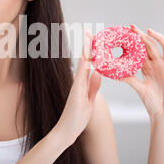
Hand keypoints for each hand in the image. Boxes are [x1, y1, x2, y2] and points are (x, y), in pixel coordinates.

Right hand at [54, 30, 101, 146]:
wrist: (66, 133)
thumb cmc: (76, 119)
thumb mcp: (89, 101)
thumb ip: (93, 87)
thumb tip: (98, 73)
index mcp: (82, 85)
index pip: (88, 64)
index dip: (92, 52)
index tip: (94, 39)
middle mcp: (77, 84)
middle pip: (84, 61)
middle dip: (87, 46)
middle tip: (89, 30)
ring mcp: (76, 88)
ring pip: (82, 66)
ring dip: (86, 52)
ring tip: (89, 37)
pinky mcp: (75, 95)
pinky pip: (81, 78)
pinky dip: (84, 67)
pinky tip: (88, 58)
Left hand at [120, 25, 163, 122]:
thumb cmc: (151, 103)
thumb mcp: (139, 88)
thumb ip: (129, 79)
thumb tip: (114, 73)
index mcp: (147, 67)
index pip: (141, 50)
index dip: (134, 41)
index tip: (125, 32)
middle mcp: (158, 64)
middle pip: (151, 45)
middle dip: (142, 36)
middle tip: (132, 28)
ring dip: (158, 38)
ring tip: (149, 32)